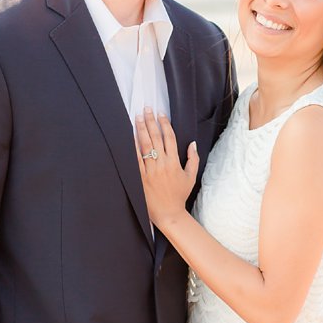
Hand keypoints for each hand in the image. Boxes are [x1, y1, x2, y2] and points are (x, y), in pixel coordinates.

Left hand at [135, 109, 197, 228]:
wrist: (169, 213)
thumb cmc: (180, 195)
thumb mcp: (191, 177)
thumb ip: (193, 159)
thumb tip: (192, 143)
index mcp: (175, 163)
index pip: (170, 138)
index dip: (165, 124)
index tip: (161, 114)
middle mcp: (162, 164)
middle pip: (156, 138)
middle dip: (151, 122)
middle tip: (147, 109)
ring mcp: (150, 170)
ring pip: (145, 146)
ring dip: (141, 130)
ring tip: (138, 118)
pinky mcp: (141, 177)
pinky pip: (135, 160)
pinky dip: (132, 148)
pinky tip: (130, 137)